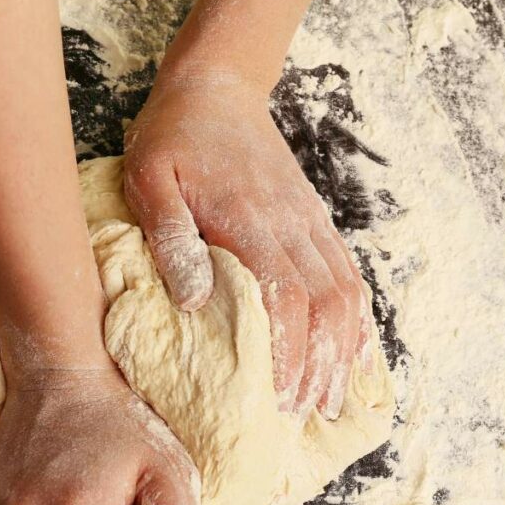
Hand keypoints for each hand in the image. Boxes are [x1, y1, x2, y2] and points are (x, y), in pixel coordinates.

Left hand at [124, 74, 369, 417]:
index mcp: (249, 221)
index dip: (288, 355)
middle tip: (305, 415)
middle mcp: (290, 225)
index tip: (280, 400)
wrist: (215, 89)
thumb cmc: (173, 139)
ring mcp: (308, 221)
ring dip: (344, 348)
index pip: (285, 300)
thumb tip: (193, 300)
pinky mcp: (314, 219)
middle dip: (321, 365)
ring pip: (345, 292)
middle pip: (325, 305)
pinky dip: (355, 316)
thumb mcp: (149, 180)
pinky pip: (347, 272)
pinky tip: (351, 350)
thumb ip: (171, 237)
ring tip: (331, 398)